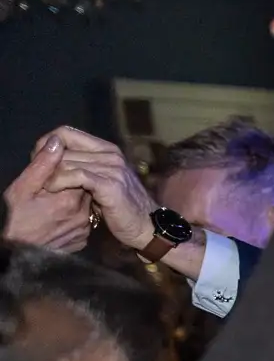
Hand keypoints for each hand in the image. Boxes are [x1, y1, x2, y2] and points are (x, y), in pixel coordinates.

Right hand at [2, 137, 92, 252]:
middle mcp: (82, 215)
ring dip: (72, 201)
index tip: (50, 174)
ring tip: (50, 206)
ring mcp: (84, 230)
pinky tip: (56, 219)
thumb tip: (57, 142)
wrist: (15, 253)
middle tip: (49, 191)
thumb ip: (42, 165)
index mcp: (69, 199)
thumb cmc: (13, 218)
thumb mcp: (22, 189)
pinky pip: (82, 222)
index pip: (80, 173)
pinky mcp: (82, 241)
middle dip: (70, 184)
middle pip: (84, 189)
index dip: (65, 169)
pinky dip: (72, 217)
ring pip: (84, 206)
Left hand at [39, 127, 156, 250]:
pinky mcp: (109, 184)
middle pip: (62, 147)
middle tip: (40, 180)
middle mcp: (110, 154)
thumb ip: (82, 166)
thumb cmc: (121, 208)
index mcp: (107, 149)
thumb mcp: (100, 182)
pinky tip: (54, 190)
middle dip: (44, 163)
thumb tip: (52, 156)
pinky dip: (59, 182)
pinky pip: (75, 175)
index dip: (47, 144)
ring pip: (65, 161)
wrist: (147, 228)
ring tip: (45, 188)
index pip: (66, 132)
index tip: (40, 162)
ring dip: (50, 175)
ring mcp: (112, 168)